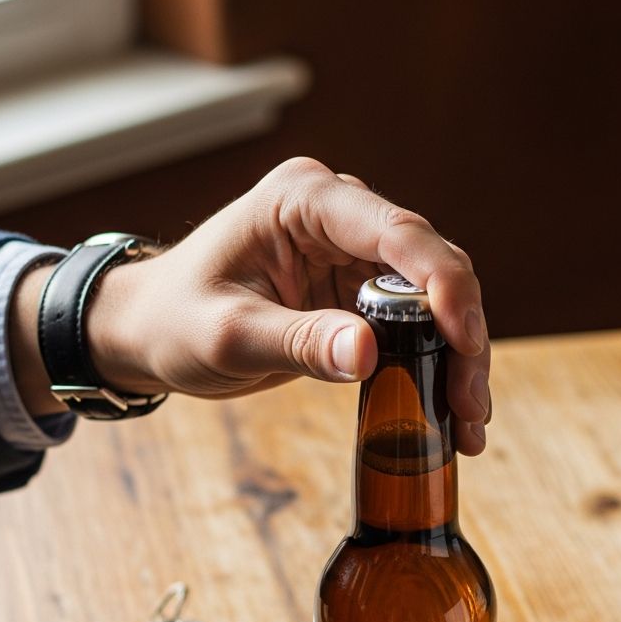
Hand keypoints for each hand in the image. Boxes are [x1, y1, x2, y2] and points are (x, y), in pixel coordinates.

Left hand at [10, 158, 490, 454]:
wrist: (150, 331)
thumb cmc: (173, 321)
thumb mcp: (227, 338)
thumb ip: (298, 342)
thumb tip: (367, 356)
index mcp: (303, 202)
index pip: (396, 232)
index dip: (443, 285)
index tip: (466, 341)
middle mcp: (337, 214)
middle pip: (431, 265)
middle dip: (462, 334)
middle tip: (470, 404)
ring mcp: (350, 249)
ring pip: (434, 296)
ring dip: (458, 354)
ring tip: (468, 419)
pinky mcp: (355, 286)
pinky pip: (414, 319)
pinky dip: (436, 361)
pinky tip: (449, 404)